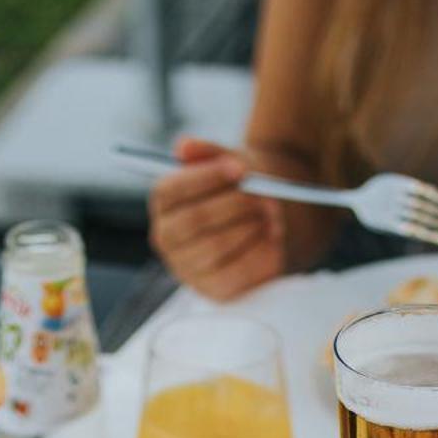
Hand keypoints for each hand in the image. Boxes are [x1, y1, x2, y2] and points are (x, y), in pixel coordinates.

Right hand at [149, 136, 286, 299]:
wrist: (265, 214)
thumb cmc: (240, 185)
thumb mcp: (228, 160)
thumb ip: (208, 152)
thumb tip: (184, 147)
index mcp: (163, 202)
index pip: (170, 190)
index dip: (205, 177)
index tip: (239, 168)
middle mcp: (167, 238)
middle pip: (193, 220)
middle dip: (234, 205)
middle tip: (264, 194)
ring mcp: (187, 268)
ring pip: (214, 248)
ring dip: (249, 227)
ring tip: (274, 212)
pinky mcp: (213, 290)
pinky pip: (234, 275)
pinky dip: (258, 253)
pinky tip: (273, 236)